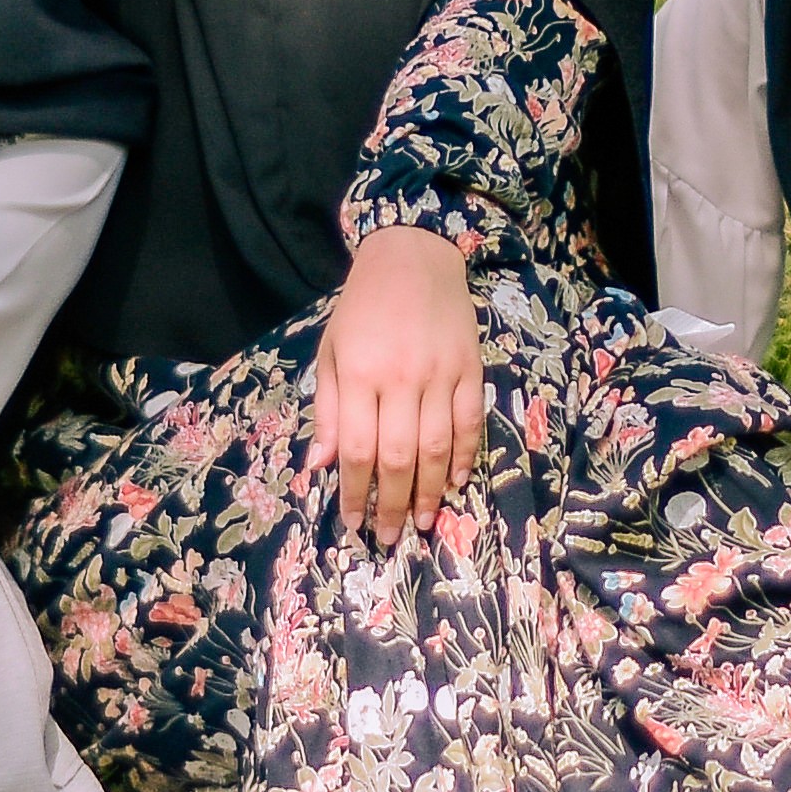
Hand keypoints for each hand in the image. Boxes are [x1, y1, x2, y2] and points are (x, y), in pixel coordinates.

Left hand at [313, 224, 482, 540]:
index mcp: (360, 375)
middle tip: (389, 536)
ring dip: (432, 492)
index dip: (354, 493)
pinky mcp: (471, 369)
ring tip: (424, 522)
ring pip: (438, 448)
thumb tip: (320, 465)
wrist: (413, 255)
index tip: (352, 523)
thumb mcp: (331, 352)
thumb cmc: (362, 307)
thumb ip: (327, 409)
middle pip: (398, 457)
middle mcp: (401, 379)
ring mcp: (440, 375)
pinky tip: (457, 483)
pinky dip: (465, 457)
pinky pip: (470, 423)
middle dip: (393, 505)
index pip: (357, 450)